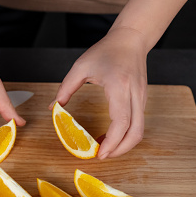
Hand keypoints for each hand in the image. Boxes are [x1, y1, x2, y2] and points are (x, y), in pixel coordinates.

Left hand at [50, 27, 147, 158]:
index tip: (100, 153)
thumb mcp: (81, 66)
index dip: (112, 142)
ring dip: (123, 145)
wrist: (131, 39)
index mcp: (119, 86)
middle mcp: (134, 95)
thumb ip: (66, 88)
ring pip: (139, 131)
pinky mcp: (142, 101)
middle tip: (102, 157)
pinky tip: (109, 137)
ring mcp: (141, 99)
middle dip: (120, 150)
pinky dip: (125, 135)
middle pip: (135, 133)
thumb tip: (53, 108)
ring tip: (104, 149)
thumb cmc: (106, 50)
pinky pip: (137, 124)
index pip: (121, 121)